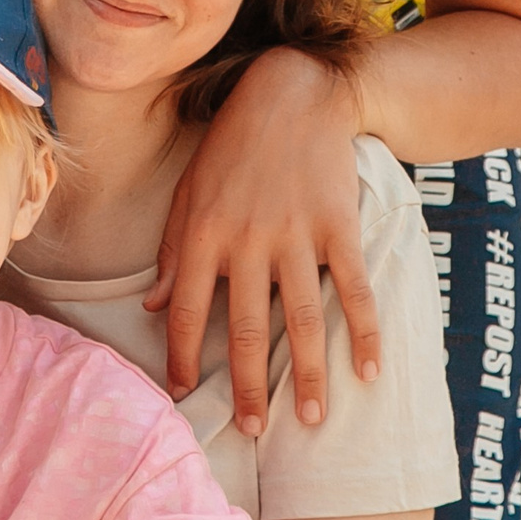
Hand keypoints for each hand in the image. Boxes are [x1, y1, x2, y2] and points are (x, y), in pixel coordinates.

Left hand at [143, 47, 382, 434]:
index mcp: (202, 231)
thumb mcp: (189, 191)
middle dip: (246, 385)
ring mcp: (296, 233)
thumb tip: (152, 307)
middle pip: (243, 327)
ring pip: (300, 319)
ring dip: (305, 374)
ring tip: (310, 418)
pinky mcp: (338, 225)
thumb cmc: (233, 144)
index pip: (183, 309)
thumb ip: (172, 251)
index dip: (179, 355)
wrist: (294, 91)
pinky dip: (363, 332)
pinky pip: (353, 288)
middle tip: (251, 428)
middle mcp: (246, 238)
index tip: (179, 393)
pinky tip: (368, 370)